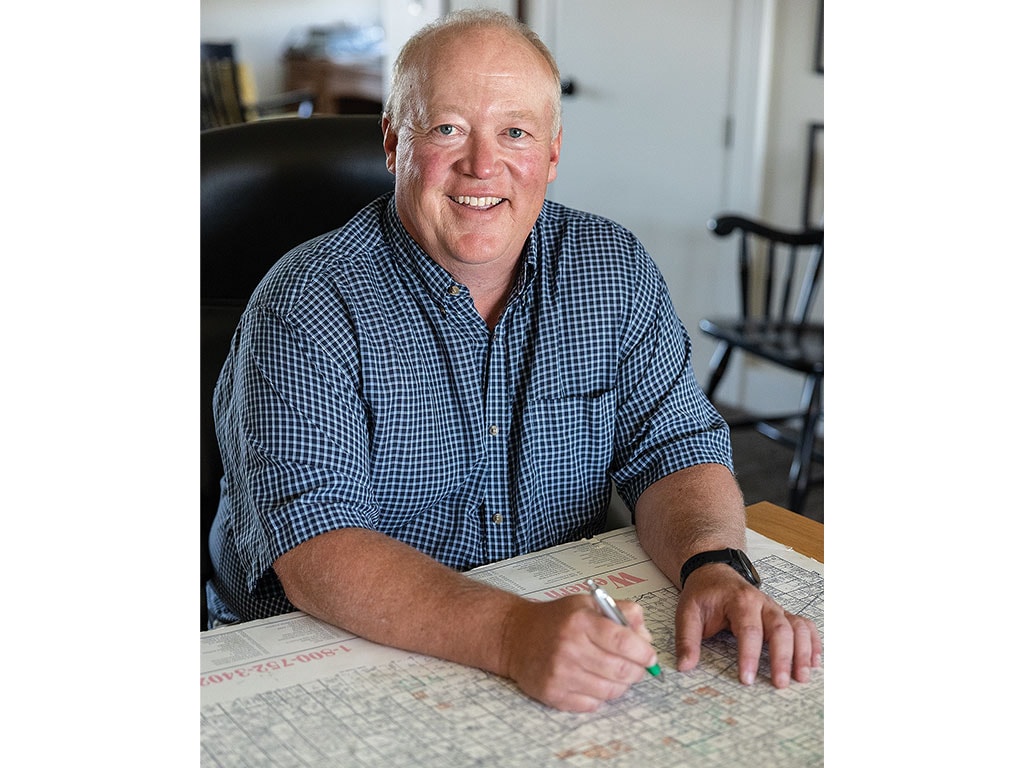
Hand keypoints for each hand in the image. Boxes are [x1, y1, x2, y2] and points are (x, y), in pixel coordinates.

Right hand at [501, 594, 658, 711]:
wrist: (515, 636)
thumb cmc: (556, 620)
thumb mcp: (588, 603)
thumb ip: (622, 612)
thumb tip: (645, 638)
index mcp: (580, 621)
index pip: (623, 641)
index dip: (643, 652)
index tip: (649, 656)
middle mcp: (570, 647)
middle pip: (621, 670)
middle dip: (637, 671)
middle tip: (637, 667)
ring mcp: (560, 673)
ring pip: (610, 691)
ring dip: (620, 685)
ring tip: (614, 674)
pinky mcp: (553, 694)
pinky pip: (592, 704)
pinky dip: (599, 697)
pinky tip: (593, 682)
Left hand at [674, 564, 820, 686]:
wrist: (713, 572)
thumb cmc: (703, 594)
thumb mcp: (687, 612)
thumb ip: (687, 639)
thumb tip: (685, 666)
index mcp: (739, 600)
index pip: (749, 629)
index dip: (749, 655)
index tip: (747, 679)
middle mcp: (762, 602)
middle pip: (780, 628)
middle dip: (783, 657)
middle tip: (781, 683)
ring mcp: (774, 608)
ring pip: (797, 627)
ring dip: (803, 652)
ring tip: (802, 677)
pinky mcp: (781, 614)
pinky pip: (803, 625)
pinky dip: (812, 642)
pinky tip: (815, 662)